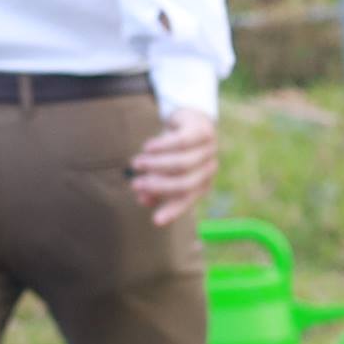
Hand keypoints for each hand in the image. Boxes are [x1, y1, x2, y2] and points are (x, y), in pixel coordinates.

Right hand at [129, 109, 219, 225]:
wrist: (191, 121)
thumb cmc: (175, 151)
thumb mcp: (164, 170)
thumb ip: (155, 186)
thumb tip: (143, 200)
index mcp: (201, 184)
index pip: (186, 201)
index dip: (172, 212)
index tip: (155, 222)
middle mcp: (208, 170)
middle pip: (184, 184)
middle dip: (158, 186)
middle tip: (135, 184)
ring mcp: (209, 151)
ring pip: (182, 163)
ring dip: (156, 165)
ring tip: (136, 163)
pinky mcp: (203, 133)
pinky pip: (182, 142)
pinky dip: (162, 146)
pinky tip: (147, 147)